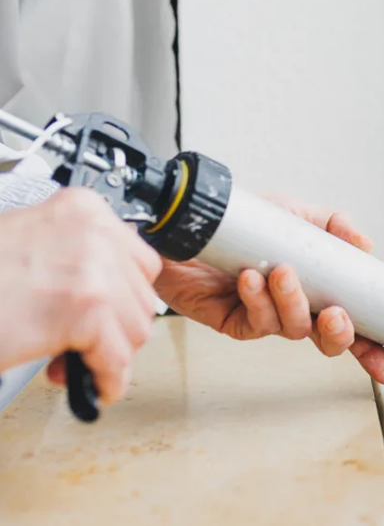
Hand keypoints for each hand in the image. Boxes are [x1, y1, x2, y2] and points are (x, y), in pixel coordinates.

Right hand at [0, 189, 162, 403]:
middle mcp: (93, 233)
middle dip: (115, 329)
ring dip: (106, 354)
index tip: (106, 315)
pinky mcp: (85, 310)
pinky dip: (107, 379)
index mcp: (82, 210)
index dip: (122, 297)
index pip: (140, 262)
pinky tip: (87, 382)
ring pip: (135, 330)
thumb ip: (79, 257)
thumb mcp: (33, 245)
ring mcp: (93, 270)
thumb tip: (119, 290)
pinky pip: (117, 358)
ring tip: (69, 358)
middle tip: (81, 343)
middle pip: (141, 298)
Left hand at [154, 194, 383, 383]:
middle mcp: (294, 308)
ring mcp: (265, 317)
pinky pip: (254, 322)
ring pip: (292, 329)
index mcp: (317, 289)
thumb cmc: (242, 222)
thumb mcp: (294, 214)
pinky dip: (257, 301)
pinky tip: (250, 279)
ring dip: (292, 303)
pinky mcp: (233, 320)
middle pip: (327, 340)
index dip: (371, 348)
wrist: (189, 222)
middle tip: (336, 314)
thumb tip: (366, 245)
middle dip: (339, 334)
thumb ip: (333, 225)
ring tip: (283, 273)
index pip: (352, 324)